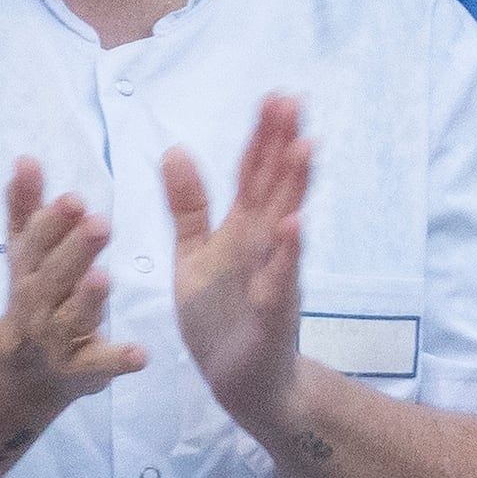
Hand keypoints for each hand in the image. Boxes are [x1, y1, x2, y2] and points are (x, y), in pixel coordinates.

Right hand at [0, 155, 142, 414]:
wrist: (23, 369)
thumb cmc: (36, 294)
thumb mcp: (25, 251)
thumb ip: (26, 207)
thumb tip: (25, 158)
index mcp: (28, 269)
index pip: (37, 242)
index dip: (54, 222)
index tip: (75, 200)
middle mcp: (37, 303)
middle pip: (55, 275)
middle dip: (75, 250)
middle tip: (99, 223)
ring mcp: (56, 338)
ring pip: (72, 317)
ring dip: (87, 298)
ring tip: (104, 277)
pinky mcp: (79, 370)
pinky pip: (99, 365)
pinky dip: (117, 360)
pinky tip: (141, 354)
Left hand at [163, 96, 312, 432]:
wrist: (241, 381)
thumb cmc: (221, 318)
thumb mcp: (193, 255)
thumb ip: (188, 206)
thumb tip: (173, 148)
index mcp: (243, 230)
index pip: (254, 175)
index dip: (262, 137)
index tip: (273, 96)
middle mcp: (264, 246)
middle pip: (274, 188)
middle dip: (283, 146)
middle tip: (292, 102)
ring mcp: (273, 276)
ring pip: (285, 223)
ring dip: (295, 186)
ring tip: (304, 147)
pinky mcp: (273, 313)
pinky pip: (280, 278)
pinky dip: (287, 252)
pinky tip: (293, 224)